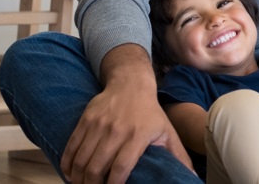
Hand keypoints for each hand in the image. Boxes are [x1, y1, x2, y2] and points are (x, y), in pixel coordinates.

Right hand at [61, 45, 192, 182]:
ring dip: (78, 179)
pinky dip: (67, 164)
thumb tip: (192, 178)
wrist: (131, 84)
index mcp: (138, 135)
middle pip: (97, 167)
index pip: (122, 166)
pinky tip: (70, 174)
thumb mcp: (168, 132)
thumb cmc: (151, 114)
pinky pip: (71, 147)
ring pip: (81, 159)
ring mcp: (99, 125)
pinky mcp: (85, 120)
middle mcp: (117, 130)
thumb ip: (178, 157)